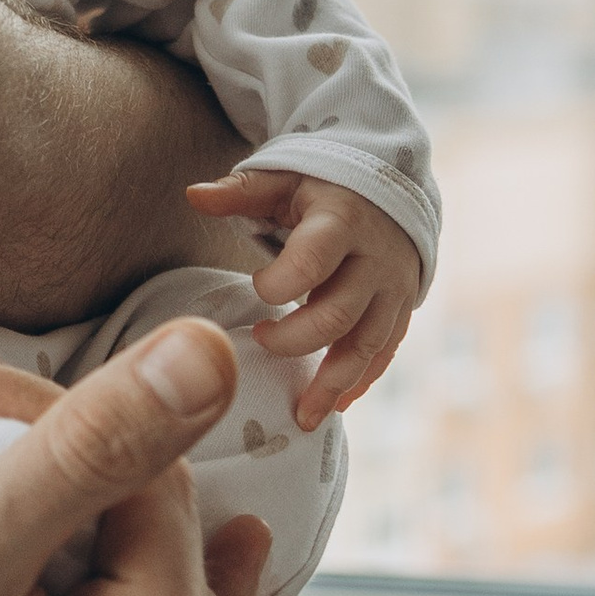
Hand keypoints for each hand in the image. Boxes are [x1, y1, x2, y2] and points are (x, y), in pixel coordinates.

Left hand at [184, 166, 419, 426]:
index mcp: (340, 222)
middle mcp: (374, 259)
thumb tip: (193, 195)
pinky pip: (384, 354)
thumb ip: (240, 191)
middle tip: (260, 339)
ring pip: (368, 345)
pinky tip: (334, 406)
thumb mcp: (282, 179)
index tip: (255, 286)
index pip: (312, 262)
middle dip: (296, 338)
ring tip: (302, 416)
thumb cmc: (319, 189)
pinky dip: (360, 382)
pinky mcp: (401, 311)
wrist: (388, 191)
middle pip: (339, 314)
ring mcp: (393, 289)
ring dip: (333, 383)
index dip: (277, 284)